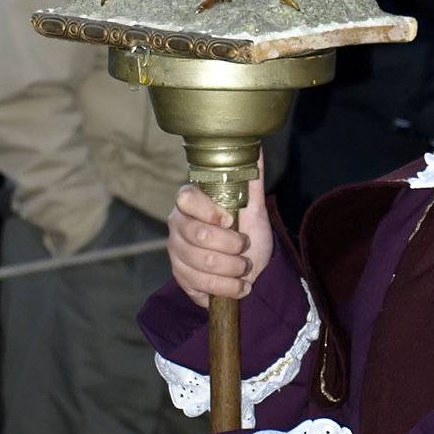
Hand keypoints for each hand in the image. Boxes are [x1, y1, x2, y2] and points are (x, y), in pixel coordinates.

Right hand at [166, 167, 271, 307]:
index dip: (208, 210)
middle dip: (229, 247)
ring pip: (201, 262)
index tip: (230, 220)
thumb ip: (252, 180)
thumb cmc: (248, 234)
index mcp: (192, 202)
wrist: (249, 269)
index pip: (186, 198)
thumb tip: (257, 146)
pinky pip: (199, 284)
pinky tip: (239, 286)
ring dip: (232, 269)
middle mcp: (178, 225)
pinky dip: (226, 288)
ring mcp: (176, 252)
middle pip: (197, 235)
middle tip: (244, 249)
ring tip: (244, 269)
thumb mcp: (254, 209)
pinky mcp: (179, 277)